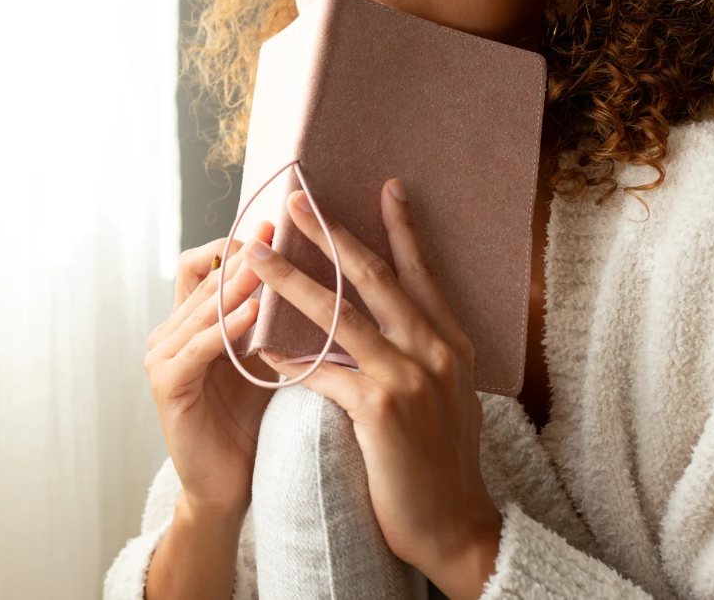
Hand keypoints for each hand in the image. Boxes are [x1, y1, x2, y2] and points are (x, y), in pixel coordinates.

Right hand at [145, 224, 279, 518]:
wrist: (231, 485)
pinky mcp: (167, 385)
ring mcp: (163, 357)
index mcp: (191, 321)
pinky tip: (254, 313)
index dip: (236, 242)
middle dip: (242, 254)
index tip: (277, 224)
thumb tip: (311, 269)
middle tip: (276, 228)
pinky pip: (197, 347)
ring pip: (201, 307)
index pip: (205, 264)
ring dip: (236, 284)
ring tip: (269, 262)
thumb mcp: (265, 356)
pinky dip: (225, 328)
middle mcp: (169, 332)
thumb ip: (272, 317)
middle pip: (203, 277)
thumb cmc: (253, 420)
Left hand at [246, 180, 502, 599]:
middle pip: (374, 277)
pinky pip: (322, 372)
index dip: (402, 228)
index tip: (386, 186)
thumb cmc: (440, 464)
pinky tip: (258, 344)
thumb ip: (421, 354)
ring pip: (340, 314)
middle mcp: (435, 350)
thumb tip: (392, 323)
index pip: (420, 273)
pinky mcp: (382, 409)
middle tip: (296, 201)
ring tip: (257, 255)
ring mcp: (410, 377)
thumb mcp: (445, 395)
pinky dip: (288, 357)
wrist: (456, 526)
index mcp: (452, 342)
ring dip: (292, 280)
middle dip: (330, 235)